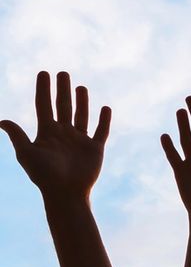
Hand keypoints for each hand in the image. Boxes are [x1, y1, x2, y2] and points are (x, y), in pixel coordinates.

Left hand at [0, 71, 110, 201]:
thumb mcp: (28, 154)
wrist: (66, 193)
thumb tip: (2, 120)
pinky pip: (101, 130)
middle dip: (62, 90)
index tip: (43, 73)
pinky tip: (105, 108)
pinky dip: (104, 119)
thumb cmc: (44, 176)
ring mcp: (79, 140)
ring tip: (81, 87)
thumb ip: (18, 136)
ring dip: (81, 101)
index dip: (43, 89)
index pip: (44, 106)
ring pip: (81, 115)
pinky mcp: (95, 148)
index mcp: (47, 133)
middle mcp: (63, 134)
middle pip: (62, 106)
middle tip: (62, 73)